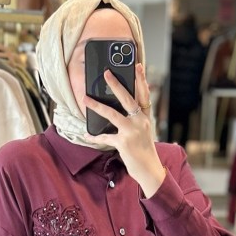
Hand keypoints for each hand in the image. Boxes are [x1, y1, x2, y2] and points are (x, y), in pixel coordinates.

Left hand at [84, 62, 166, 197]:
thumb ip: (134, 120)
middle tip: (106, 73)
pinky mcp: (123, 143)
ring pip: (112, 114)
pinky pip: (105, 137)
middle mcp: (140, 122)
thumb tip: (117, 110)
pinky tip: (87, 135)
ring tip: (85, 99)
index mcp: (145, 118)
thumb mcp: (143, 132)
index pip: (144, 95)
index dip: (141, 80)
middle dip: (115, 84)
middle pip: (127, 98)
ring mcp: (132, 132)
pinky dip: (95, 137)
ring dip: (97, 106)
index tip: (138, 66)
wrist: (149, 170)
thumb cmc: (144, 151)